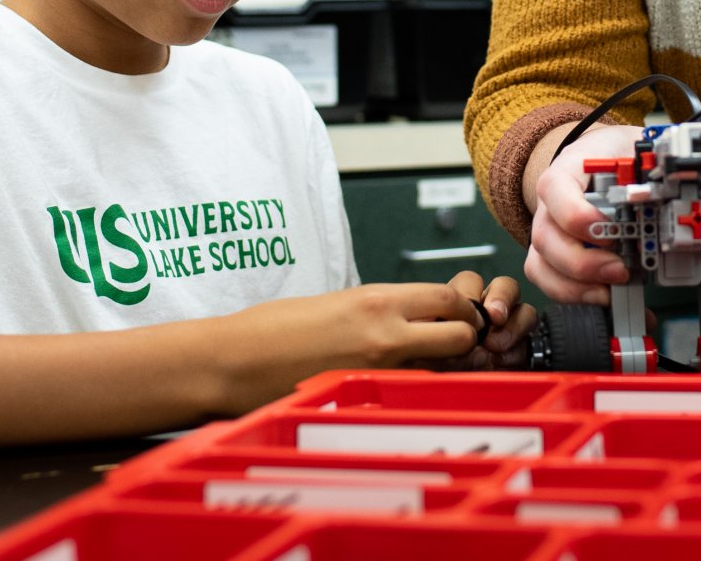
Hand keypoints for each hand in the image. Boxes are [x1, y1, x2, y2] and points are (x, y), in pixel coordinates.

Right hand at [216, 281, 485, 410]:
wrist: (235, 361)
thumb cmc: (273, 328)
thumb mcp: (336, 301)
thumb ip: (378, 309)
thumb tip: (408, 316)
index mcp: (377, 300)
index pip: (448, 298)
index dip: (459, 307)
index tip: (453, 313)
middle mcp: (386, 334)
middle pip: (460, 335)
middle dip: (465, 338)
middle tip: (452, 344)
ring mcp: (378, 372)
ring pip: (442, 369)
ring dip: (444, 368)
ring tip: (425, 367)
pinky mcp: (365, 401)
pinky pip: (409, 395)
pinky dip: (413, 391)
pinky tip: (398, 391)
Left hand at [413, 271, 538, 370]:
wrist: (456, 403)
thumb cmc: (436, 371)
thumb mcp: (430, 352)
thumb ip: (439, 339)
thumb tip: (449, 331)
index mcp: (462, 303)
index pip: (470, 281)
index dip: (470, 294)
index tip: (464, 312)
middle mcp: (490, 311)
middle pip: (506, 286)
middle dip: (501, 298)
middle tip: (494, 318)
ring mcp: (511, 329)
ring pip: (525, 310)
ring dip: (513, 327)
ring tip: (495, 347)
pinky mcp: (524, 350)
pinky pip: (531, 341)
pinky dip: (517, 350)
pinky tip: (501, 362)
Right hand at [524, 122, 639, 305]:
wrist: (599, 157)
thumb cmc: (615, 156)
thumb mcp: (634, 152)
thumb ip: (648, 173)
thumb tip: (670, 203)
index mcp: (567, 170)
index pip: (555, 189)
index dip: (580, 218)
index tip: (611, 234)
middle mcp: (549, 203)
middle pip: (546, 238)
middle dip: (584, 264)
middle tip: (621, 271)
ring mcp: (547, 231)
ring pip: (541, 265)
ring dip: (578, 286)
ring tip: (613, 293)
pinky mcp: (551, 255)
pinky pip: (548, 281)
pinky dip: (575, 296)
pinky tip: (605, 299)